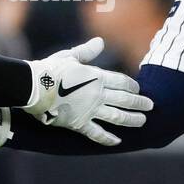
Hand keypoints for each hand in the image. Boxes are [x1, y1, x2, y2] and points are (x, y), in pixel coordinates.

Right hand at [23, 37, 151, 145]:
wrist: (32, 87)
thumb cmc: (49, 69)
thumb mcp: (70, 56)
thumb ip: (87, 52)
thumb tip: (100, 41)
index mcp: (96, 77)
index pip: (122, 82)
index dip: (133, 86)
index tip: (139, 89)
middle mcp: (97, 94)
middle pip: (125, 100)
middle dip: (140, 103)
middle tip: (151, 106)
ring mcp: (89, 110)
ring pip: (117, 117)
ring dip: (131, 120)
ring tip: (142, 121)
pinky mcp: (79, 123)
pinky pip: (97, 133)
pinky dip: (108, 138)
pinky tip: (118, 141)